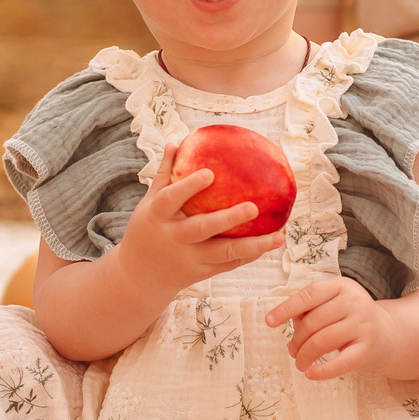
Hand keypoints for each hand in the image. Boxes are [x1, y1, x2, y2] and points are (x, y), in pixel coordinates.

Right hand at [114, 168, 274, 293]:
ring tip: (278, 236)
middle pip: (202, 229)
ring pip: (223, 254)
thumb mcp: (148, 203)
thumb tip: (175, 143)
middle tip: (254, 207)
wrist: (140, 276)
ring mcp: (189, 258)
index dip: (188, 187)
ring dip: (252, 246)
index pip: (171, 199)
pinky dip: (249, 255)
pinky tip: (269, 244)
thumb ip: (164, 175)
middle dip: (228, 219)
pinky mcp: (201, 273)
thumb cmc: (148, 228)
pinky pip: (228, 264)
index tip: (210, 173)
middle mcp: (174, 238)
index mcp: (157, 217)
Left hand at [268, 276, 392, 379]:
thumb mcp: (334, 305)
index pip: (309, 295)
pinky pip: (339, 363)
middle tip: (292, 352)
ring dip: (304, 356)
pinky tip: (310, 374)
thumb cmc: (351, 319)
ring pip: (322, 341)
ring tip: (299, 363)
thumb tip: (285, 319)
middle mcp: (355, 302)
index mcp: (342, 286)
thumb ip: (310, 309)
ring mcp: (363, 325)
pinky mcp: (368, 349)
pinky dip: (321, 371)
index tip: (269, 322)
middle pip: (313, 322)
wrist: (389, 335)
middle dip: (296, 340)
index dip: (286, 308)